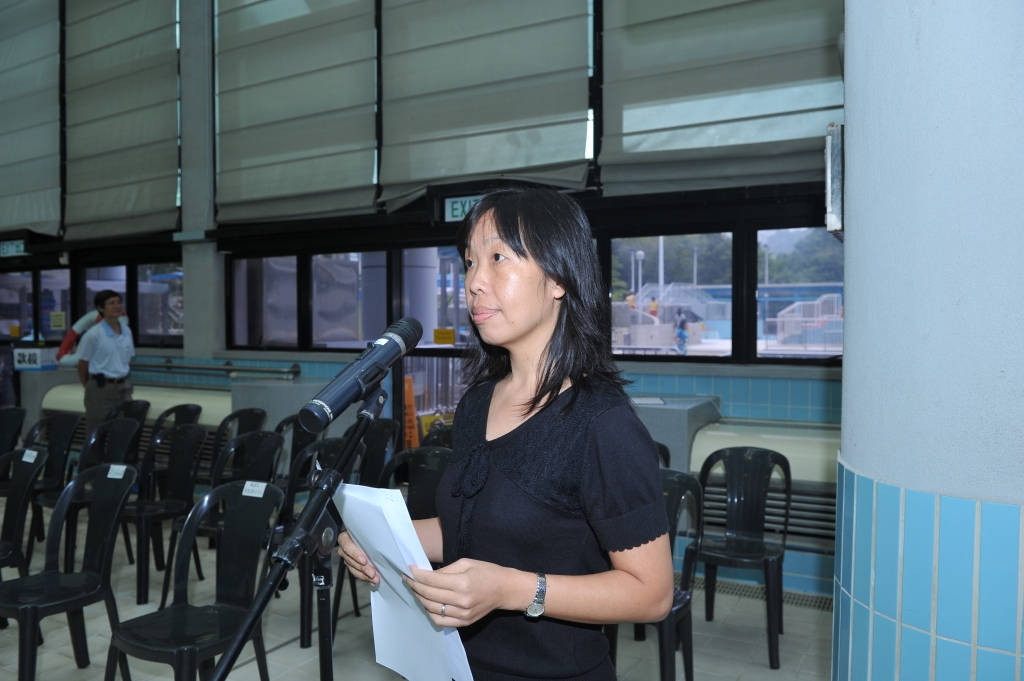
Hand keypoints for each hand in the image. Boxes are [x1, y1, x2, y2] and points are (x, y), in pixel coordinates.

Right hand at [337, 531, 378, 584]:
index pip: (346, 546)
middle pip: (351, 560)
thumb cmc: (367, 531)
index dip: (355, 554)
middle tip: (372, 573)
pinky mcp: (352, 566)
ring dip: (364, 576)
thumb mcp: (366, 530)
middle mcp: (344, 549)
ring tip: (375, 579)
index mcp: (344, 538)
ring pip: (354, 569)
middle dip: (362, 568)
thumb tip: (379, 539)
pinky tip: (372, 581)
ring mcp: (347, 559)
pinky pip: (357, 574)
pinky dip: (365, 578)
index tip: (364, 560)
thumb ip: (369, 534)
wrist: (367, 536)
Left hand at [403, 559, 527, 626]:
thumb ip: (445, 570)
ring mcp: (462, 614)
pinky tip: (427, 603)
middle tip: (408, 579)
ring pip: (431, 609)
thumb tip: (426, 575)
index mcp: (463, 583)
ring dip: (420, 598)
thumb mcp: (466, 563)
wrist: (505, 590)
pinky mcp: (463, 622)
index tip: (409, 569)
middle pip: (429, 594)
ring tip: (416, 589)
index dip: (417, 575)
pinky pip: (440, 621)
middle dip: (415, 585)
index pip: (432, 580)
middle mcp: (461, 601)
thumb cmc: (487, 572)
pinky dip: (430, 612)